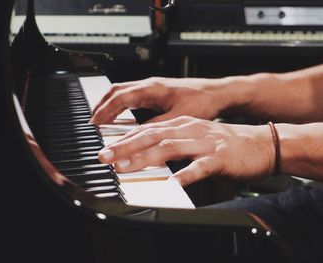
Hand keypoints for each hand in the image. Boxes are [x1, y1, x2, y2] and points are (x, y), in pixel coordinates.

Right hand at [91, 77, 223, 124]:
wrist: (217, 93)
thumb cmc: (202, 101)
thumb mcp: (178, 117)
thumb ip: (156, 126)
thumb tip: (137, 137)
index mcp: (152, 88)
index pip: (120, 97)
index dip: (105, 110)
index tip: (94, 123)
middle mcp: (149, 85)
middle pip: (116, 91)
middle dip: (101, 105)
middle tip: (92, 121)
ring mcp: (152, 87)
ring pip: (122, 91)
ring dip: (110, 104)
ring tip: (101, 119)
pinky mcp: (157, 92)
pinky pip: (131, 95)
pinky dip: (120, 105)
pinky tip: (121, 115)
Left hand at [98, 116, 274, 185]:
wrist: (260, 143)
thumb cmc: (225, 143)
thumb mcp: (195, 136)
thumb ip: (172, 143)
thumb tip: (147, 152)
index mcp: (183, 125)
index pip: (148, 129)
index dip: (125, 139)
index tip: (106, 148)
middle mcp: (190, 130)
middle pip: (152, 136)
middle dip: (126, 146)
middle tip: (105, 156)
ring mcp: (205, 143)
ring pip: (171, 148)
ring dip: (146, 158)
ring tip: (126, 167)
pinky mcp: (220, 157)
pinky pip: (200, 167)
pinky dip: (185, 174)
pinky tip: (173, 182)